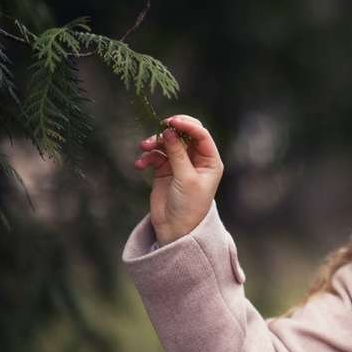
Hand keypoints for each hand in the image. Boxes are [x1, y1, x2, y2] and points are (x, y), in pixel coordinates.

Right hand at [133, 114, 223, 244]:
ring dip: (155, 143)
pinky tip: (140, 165)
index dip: (187, 125)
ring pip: (168, 142)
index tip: (171, 122)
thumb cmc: (189, 206)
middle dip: (170, 130)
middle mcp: (197, 159)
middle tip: (159, 128)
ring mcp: (180, 163)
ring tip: (144, 148)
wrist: (176, 228)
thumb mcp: (185, 178)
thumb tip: (169, 131)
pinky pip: (156, 155)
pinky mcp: (165, 169)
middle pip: (184, 134)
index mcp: (210, 161)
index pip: (201, 135)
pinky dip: (148, 157)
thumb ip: (178, 154)